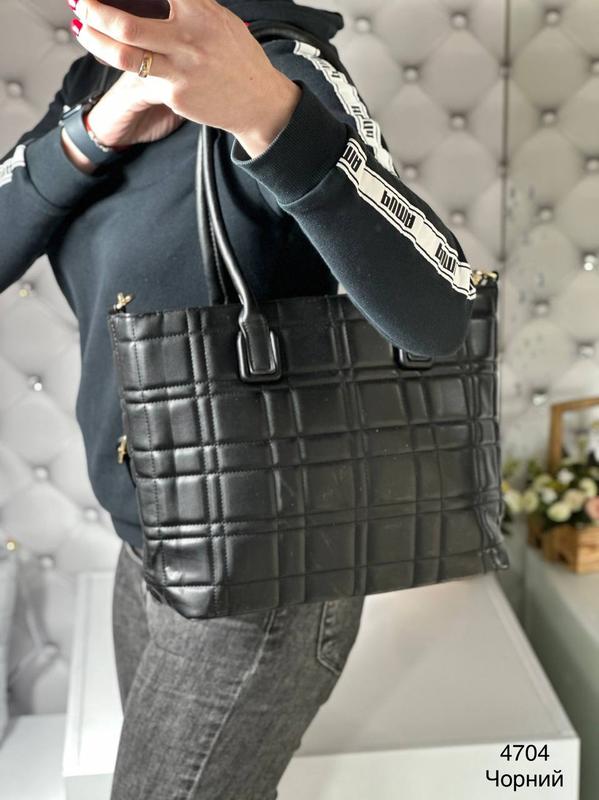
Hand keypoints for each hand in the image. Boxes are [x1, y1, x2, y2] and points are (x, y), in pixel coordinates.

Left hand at [68, 0, 300, 147]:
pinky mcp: (176, 95)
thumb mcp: (220, 20)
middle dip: (95, 10)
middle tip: (80, 1)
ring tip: (82, 28)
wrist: (259, 102)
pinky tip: (110, 53)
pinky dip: (122, 62)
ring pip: (125, 55)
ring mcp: (180, 69)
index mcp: (200, 11)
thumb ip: (191, 5)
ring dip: (95, 40)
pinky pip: (142, 76)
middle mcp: (187, 39)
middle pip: (126, 25)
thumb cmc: (238, 58)